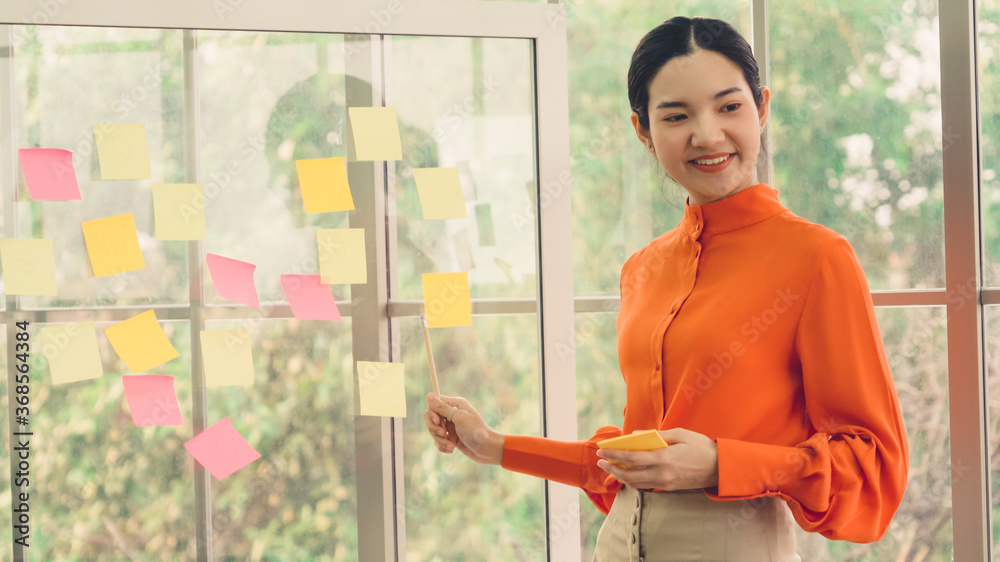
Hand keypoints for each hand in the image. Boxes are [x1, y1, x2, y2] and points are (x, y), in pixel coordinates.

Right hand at [424, 393, 504, 464]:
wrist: (487, 449)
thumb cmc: (475, 431)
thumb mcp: (459, 418)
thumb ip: (442, 408)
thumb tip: (428, 395)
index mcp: (455, 405)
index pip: (434, 404)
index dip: (432, 413)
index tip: (437, 421)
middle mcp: (452, 414)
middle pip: (430, 418)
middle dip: (434, 429)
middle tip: (443, 434)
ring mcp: (450, 427)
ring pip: (433, 432)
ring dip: (440, 441)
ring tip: (451, 446)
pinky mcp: (450, 438)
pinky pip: (438, 441)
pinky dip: (443, 446)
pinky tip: (452, 450)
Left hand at [595, 428, 718, 490]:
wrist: (721, 468)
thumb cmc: (701, 447)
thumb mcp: (680, 434)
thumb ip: (656, 436)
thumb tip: (635, 435)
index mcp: (663, 458)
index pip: (631, 457)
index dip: (613, 454)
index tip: (601, 450)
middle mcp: (662, 474)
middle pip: (629, 475)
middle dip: (612, 467)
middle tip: (600, 460)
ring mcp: (665, 483)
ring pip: (636, 483)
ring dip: (620, 476)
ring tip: (610, 467)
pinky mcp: (669, 488)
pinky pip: (646, 485)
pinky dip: (633, 480)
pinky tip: (628, 473)